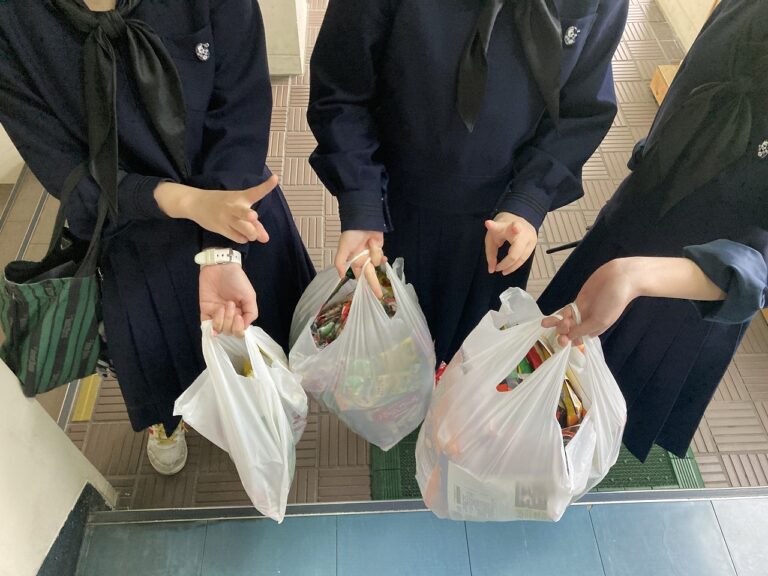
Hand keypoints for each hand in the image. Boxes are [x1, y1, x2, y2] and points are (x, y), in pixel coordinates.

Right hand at [155, 175, 277, 243]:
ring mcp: (227, 218)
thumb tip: (265, 239)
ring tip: (251, 234)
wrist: (196, 203)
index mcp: (240, 197)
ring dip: (251, 234)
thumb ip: (254, 223)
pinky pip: (237, 238)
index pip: (255, 191)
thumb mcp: (236, 205)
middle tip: (253, 217)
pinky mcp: (221, 228)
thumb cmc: (221, 203)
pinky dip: (243, 238)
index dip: (266, 186)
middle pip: (244, 213)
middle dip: (249, 216)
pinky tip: (239, 234)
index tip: (275, 178)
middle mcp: (234, 207)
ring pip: (244, 229)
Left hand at [199, 263, 257, 336]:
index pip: (240, 331)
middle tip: (230, 304)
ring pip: (219, 330)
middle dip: (230, 320)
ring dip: (221, 320)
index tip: (239, 316)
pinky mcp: (206, 311)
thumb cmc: (237, 280)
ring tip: (222, 306)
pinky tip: (213, 321)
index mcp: (241, 314)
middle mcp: (229, 317)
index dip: (239, 328)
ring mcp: (217, 315)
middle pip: (229, 331)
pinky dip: (210, 326)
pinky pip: (207, 326)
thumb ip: (251, 313)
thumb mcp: (250, 296)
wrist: (220, 267)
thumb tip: (244, 328)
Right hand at [335, 230, 385, 298]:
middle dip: (374, 286)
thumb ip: (340, 262)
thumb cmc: (351, 234)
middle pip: (370, 276)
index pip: (359, 276)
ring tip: (369, 241)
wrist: (362, 221)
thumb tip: (341, 277)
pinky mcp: (379, 249)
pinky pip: (382, 257)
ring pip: (376, 262)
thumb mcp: (342, 248)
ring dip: (374, 252)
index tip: (368, 294)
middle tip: (379, 296)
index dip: (363, 284)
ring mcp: (372, 255)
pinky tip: (382, 255)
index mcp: (354, 261)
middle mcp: (363, 260)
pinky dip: (382, 257)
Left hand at [484, 212, 536, 274]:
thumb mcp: (491, 238)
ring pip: (522, 257)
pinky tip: (510, 267)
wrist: (516, 218)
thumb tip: (492, 270)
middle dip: (506, 263)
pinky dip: (517, 264)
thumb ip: (490, 254)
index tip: (488, 224)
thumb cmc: (502, 229)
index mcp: (508, 227)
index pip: (505, 228)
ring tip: (503, 271)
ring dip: (512, 267)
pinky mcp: (534, 242)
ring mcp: (530, 237)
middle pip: (515, 252)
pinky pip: (525, 257)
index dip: (499, 227)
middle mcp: (522, 231)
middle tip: (498, 269)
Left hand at [541, 259, 637, 345]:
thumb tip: (570, 337)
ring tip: (545, 324)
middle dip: (563, 332)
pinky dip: (557, 316)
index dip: (570, 341)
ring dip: (556, 324)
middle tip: (561, 327)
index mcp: (595, 329)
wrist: (619, 278)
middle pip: (570, 331)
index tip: (565, 339)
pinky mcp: (578, 301)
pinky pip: (565, 311)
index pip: (579, 339)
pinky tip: (547, 320)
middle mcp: (587, 322)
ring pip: (566, 321)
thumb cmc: (614, 301)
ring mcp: (582, 311)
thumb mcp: (600, 319)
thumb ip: (584, 329)